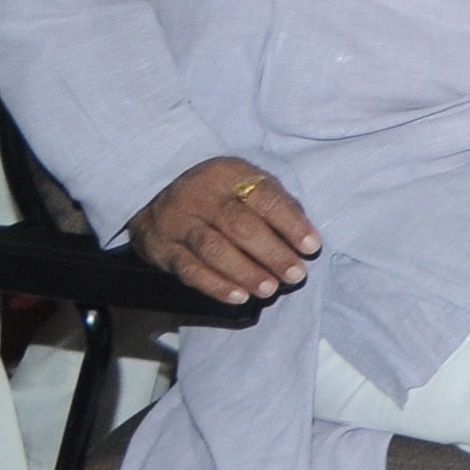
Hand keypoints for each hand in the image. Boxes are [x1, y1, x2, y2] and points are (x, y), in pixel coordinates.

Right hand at [129, 156, 317, 303]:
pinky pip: (190, 270)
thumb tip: (304, 239)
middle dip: (272, 253)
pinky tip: (239, 296)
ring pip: (214, 250)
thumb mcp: (245, 187)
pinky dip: (216, 285)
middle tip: (296, 274)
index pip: (264, 196)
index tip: (312, 246)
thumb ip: (275, 205)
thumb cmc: (219, 198)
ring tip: (271, 289)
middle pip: (239, 226)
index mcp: (227, 173)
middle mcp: (198, 194)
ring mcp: (176, 221)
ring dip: (246, 273)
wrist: (158, 207)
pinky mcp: (161, 248)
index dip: (290, 223)